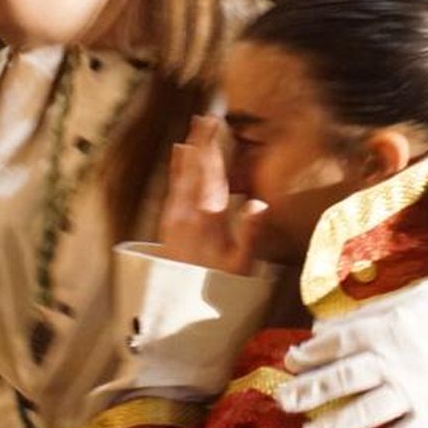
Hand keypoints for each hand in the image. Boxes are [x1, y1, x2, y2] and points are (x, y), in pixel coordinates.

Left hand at [158, 116, 266, 274]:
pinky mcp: (168, 225)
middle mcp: (188, 212)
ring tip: (192, 132)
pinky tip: (178, 161)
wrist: (179, 309)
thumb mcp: (241, 266)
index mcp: (209, 217)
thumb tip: (259, 201)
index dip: (215, 148)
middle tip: (205, 118)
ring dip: (187, 152)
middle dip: (199, 142)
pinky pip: (173, 188)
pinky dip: (176, 169)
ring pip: (181, 176)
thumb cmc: (217, 288)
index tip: (218, 125)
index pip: (212, 174)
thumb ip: (250, 232)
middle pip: (194, 169)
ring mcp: (175, 217)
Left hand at [275, 279, 427, 427]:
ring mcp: (413, 388)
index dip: (309, 355)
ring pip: (365, 412)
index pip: (336, 344)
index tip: (290, 362)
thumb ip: (361, 316)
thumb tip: (317, 330)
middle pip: (342, 378)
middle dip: (308, 391)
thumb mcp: (405, 298)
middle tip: (281, 401)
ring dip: (334, 425)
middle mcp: (394, 359)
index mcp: (385, 328)